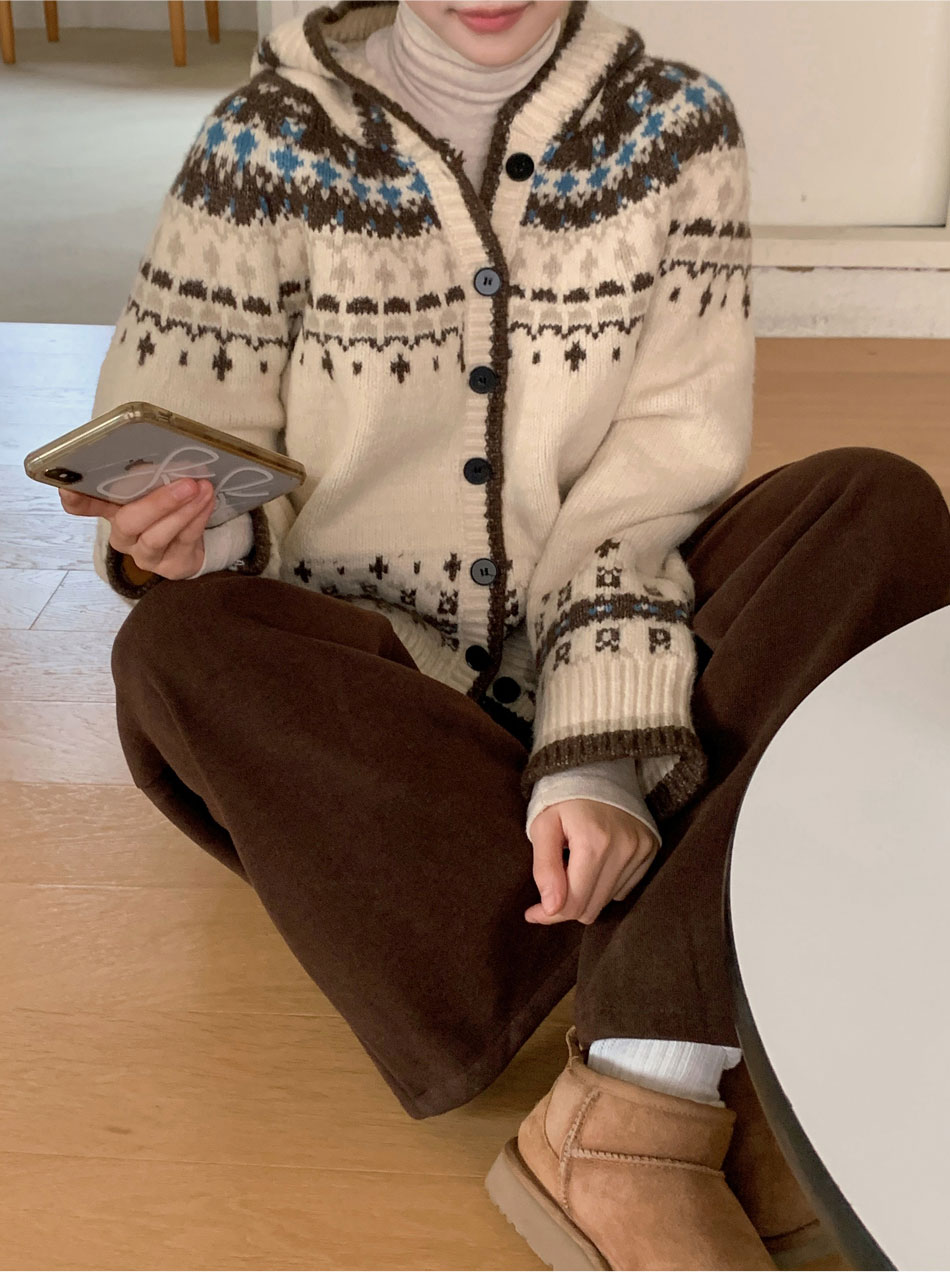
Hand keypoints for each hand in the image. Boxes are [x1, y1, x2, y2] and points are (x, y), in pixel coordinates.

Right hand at [59, 477, 215, 579]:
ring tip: (202, 489)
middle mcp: (123, 536)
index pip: (81, 506)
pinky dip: (198, 518)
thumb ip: (148, 474)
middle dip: (158, 502)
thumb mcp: (154, 488)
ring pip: (158, 536)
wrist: (192, 542)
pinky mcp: (170, 567)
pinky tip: (207, 501)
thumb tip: (160, 451)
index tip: (71, 487)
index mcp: (111, 510)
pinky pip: (184, 541)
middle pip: (128, 522)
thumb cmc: (167, 507)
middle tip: (186, 483)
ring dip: (183, 510)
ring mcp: (145, 555)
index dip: (75, 498)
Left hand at [525, 799, 658, 925]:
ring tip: (574, 867)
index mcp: (594, 841)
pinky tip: (595, 863)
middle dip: (566, 905)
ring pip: (607, 901)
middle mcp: (625, 848)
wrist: (598, 767)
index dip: (549, 914)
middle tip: (550, 890)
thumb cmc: (562, 797)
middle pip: (591, 908)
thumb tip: (551, 908)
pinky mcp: (651, 850)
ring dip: (587, 893)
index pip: (574, 902)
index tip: (531, 913)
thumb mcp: (542, 825)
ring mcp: (642, 849)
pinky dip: (605, 884)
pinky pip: (624, 889)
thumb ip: (544, 867)